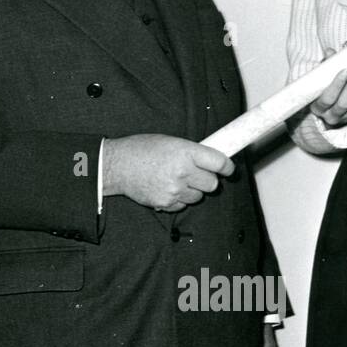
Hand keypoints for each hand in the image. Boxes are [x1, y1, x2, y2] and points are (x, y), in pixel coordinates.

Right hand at [103, 134, 233, 211]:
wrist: (117, 166)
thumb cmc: (142, 149)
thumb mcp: (170, 141)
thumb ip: (192, 152)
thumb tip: (213, 161)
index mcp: (185, 152)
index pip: (219, 163)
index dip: (227, 167)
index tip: (229, 169)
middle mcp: (182, 172)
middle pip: (212, 184)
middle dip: (208, 180)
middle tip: (198, 174)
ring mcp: (174, 190)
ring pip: (198, 196)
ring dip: (193, 190)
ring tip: (176, 180)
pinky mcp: (166, 203)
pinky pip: (183, 205)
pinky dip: (179, 199)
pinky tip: (167, 188)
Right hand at [311, 63, 346, 127]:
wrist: (332, 100)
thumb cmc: (323, 86)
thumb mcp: (320, 77)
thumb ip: (325, 65)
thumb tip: (330, 52)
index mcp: (318, 107)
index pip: (327, 99)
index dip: (337, 85)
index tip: (345, 70)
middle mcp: (331, 116)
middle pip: (344, 103)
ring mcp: (346, 117)